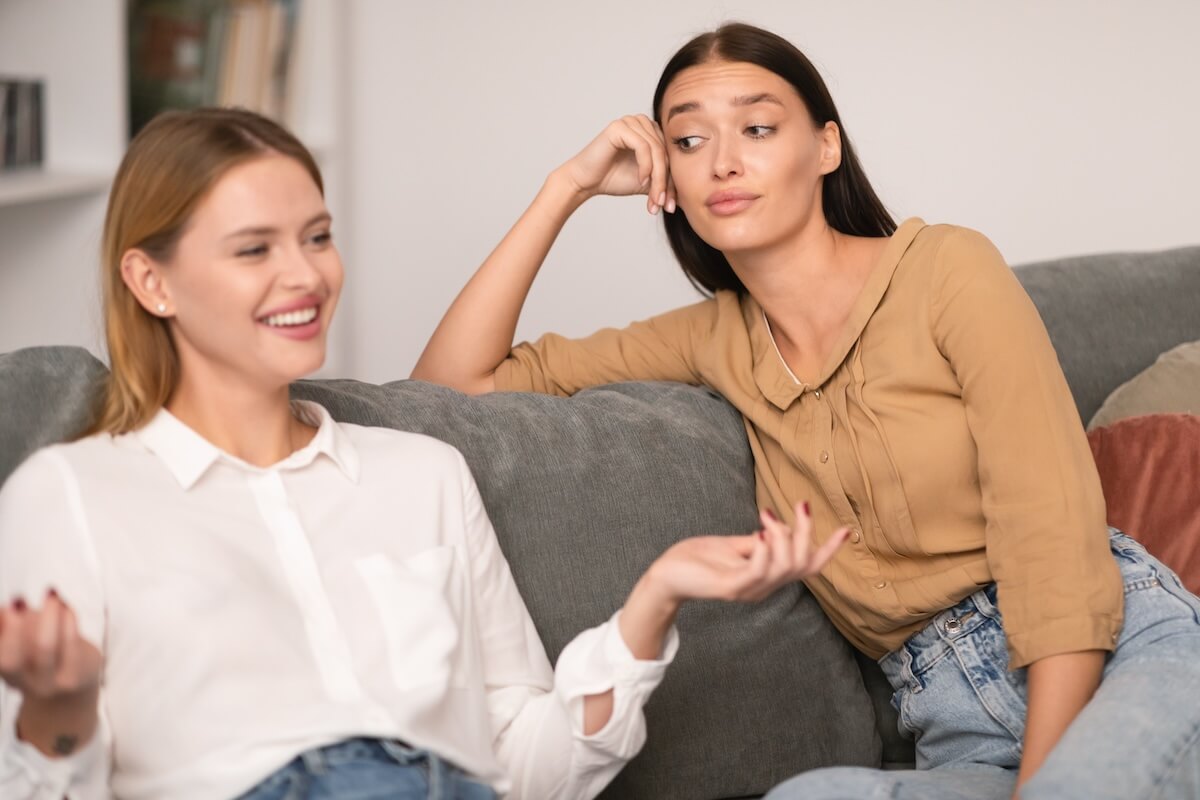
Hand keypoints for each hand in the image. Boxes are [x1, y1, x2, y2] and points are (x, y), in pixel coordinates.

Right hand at [0, 590, 102, 702]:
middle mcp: (21, 683)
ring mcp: (48, 684)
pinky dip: (67, 621)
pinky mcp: (74, 677)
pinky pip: (70, 645)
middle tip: (19, 599)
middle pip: (10, 660)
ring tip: (51, 595)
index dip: (1, 629)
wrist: (73, 689)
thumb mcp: (22, 640)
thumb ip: (9, 625)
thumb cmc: (43, 654)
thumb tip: (5, 609)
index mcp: (6, 672)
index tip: (8, 605)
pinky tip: (67, 607)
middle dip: (13, 629)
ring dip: (46, 616)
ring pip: (43, 648)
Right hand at [558, 115, 676, 213]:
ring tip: (654, 198)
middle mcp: (643, 122)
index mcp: (652, 131)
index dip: (673, 182)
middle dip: (666, 183)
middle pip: (666, 153)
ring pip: (657, 151)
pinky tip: (641, 181)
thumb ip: (666, 183)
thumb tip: (690, 198)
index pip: (672, 155)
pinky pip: (643, 146)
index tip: (671, 206)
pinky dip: (646, 166)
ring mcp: (631, 122)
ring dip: (658, 178)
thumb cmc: (614, 179)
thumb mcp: (648, 183)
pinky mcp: (620, 127)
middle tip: (663, 205)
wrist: (586, 182)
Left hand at [646, 501, 849, 604]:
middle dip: (806, 531)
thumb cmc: (698, 559)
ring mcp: (748, 589)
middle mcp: (763, 587)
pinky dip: (765, 549)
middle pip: (802, 563)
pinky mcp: (730, 587)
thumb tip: (780, 527)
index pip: (807, 566)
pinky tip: (760, 533)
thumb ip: (760, 541)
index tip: (847, 529)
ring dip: (784, 536)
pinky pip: (758, 571)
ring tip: (767, 517)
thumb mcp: (736, 545)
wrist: (666, 575)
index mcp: (767, 577)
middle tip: (798, 505)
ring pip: (785, 567)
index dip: (829, 550)